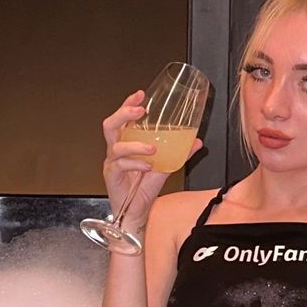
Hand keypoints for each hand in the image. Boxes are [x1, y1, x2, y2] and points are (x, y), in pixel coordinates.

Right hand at [101, 91, 172, 228]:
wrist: (137, 212)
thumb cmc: (144, 188)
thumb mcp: (165, 166)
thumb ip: (179, 154)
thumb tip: (196, 141)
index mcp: (127, 142)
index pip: (123, 118)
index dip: (129, 104)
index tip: (141, 94)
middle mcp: (116, 150)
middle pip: (110, 125)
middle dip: (124, 114)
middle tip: (140, 112)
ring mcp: (112, 163)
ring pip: (116, 146)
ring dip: (135, 145)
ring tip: (152, 148)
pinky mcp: (111, 176)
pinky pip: (120, 166)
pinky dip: (136, 164)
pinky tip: (148, 166)